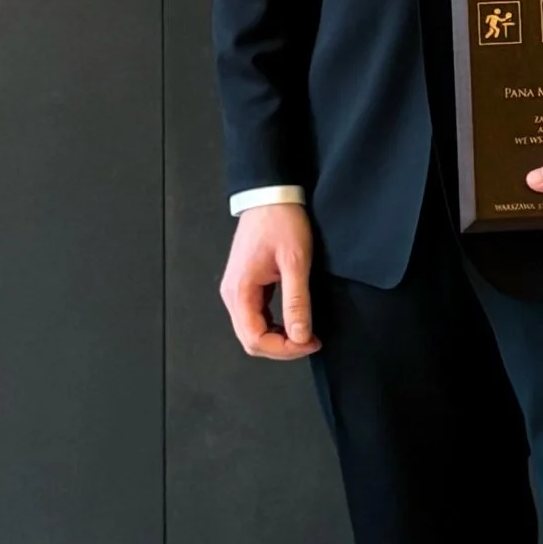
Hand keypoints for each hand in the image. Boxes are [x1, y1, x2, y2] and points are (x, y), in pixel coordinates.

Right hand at [221, 202, 319, 359]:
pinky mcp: (245, 284)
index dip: (284, 349)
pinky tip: (293, 320)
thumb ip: (296, 301)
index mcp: (240, 290)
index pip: (255, 339)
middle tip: (310, 340)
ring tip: (305, 332)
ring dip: (278, 338)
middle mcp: (232, 294)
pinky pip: (255, 316)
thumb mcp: (295, 262)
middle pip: (250, 340)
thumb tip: (299, 336)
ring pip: (252, 330)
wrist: (270, 194)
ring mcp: (237, 289)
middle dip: (281, 347)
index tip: (310, 342)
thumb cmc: (281, 221)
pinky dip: (273, 325)